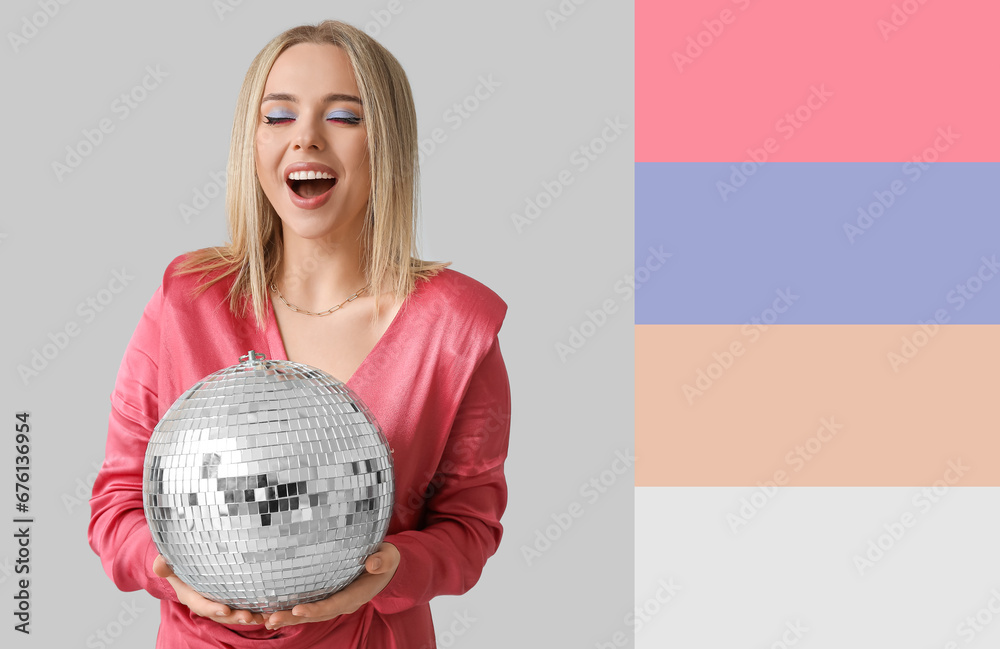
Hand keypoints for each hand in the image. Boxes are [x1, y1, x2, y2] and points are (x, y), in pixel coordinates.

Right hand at [152, 555, 265, 625]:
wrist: (184, 562)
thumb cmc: (177, 563)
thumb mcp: (169, 563)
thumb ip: (165, 564)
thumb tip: (159, 564)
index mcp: (191, 595)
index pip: (201, 605)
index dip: (212, 609)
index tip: (225, 610)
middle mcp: (206, 601)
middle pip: (220, 613)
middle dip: (235, 617)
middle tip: (249, 617)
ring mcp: (219, 600)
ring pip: (233, 613)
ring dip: (247, 616)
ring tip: (262, 617)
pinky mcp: (230, 596)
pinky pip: (241, 605)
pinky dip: (254, 609)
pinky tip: (268, 610)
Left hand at [264, 542, 399, 630]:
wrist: (386, 568)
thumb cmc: (385, 559)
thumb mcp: (388, 557)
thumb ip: (381, 560)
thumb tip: (372, 564)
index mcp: (356, 595)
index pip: (334, 605)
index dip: (316, 609)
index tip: (298, 609)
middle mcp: (343, 603)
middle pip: (317, 615)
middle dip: (294, 618)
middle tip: (271, 619)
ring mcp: (335, 602)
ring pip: (310, 614)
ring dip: (289, 618)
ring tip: (267, 620)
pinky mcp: (329, 598)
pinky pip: (309, 608)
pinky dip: (292, 612)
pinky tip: (273, 613)